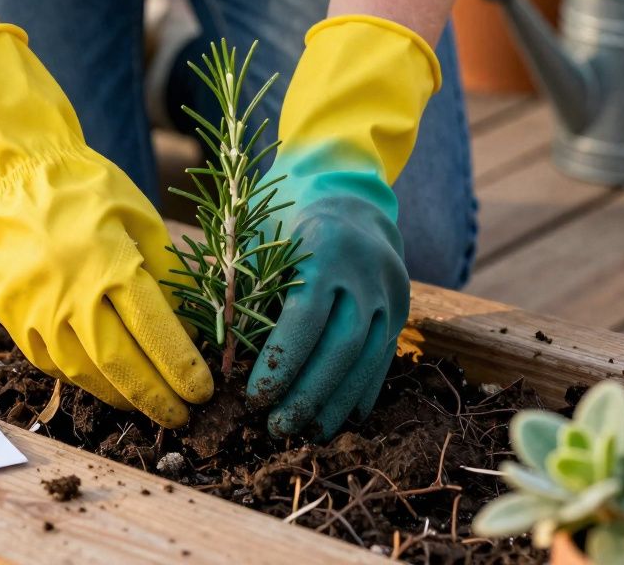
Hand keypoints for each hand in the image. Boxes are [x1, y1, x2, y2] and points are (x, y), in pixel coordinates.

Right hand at [0, 24, 212, 426]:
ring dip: (120, 396)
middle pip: (120, 364)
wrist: (19, 173)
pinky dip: (81, 379)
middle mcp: (71, 294)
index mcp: (112, 265)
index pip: (156, 332)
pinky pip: (50, 363)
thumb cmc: (91, 191)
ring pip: (83, 373)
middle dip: (156, 397)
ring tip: (146, 404)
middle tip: (182, 417)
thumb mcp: (142, 218)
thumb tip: (191, 328)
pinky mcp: (12, 316)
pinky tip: (104, 382)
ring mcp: (36, 309)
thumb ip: (168, 273)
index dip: (183, 369)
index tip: (204, 391)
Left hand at [246, 16, 439, 438]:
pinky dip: (361, 393)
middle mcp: (368, 270)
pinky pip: (384, 360)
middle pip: (343, 346)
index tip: (254, 399)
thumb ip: (245, 289)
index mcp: (328, 245)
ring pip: (369, 360)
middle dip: (309, 394)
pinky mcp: (402, 309)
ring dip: (336, 403)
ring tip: (305, 434)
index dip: (281, 363)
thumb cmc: (286, 214)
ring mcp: (392, 291)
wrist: (348, 188)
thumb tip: (221, 358)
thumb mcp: (261, 237)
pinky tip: (338, 419)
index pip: (306, 316)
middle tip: (277, 428)